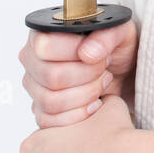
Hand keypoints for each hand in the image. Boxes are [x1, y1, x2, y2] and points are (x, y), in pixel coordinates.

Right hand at [19, 19, 138, 127]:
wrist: (121, 68)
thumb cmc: (114, 45)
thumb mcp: (120, 32)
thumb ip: (106, 36)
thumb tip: (87, 53)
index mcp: (43, 33)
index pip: (44, 46)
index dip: (74, 52)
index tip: (98, 53)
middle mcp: (32, 59)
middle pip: (51, 76)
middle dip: (87, 75)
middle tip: (104, 69)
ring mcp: (34, 86)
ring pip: (51, 100)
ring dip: (85, 94)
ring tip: (101, 82)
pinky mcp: (41, 109)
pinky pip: (50, 120)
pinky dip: (79, 114)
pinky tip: (95, 103)